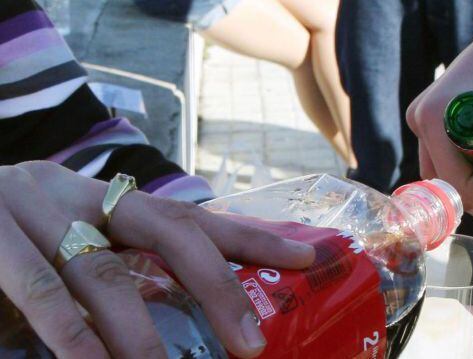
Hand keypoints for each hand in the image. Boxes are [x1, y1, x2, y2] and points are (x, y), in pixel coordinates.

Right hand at [0, 161, 314, 357]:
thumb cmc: (7, 243)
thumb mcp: (72, 249)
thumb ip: (122, 274)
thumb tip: (195, 321)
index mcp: (106, 199)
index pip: (194, 217)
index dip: (253, 238)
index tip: (310, 258)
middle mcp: (79, 194)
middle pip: (168, 231)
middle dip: (217, 286)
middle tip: (249, 343)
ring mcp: (30, 208)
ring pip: (103, 272)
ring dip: (141, 333)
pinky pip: (37, 287)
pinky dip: (70, 332)